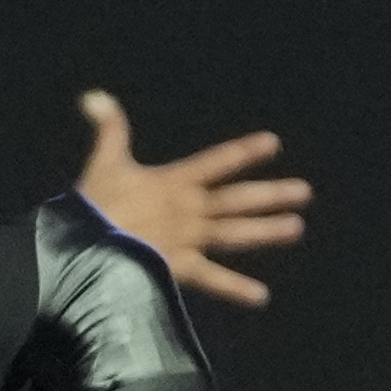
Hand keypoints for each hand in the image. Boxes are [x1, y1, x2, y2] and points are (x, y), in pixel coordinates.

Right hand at [73, 90, 309, 307]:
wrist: (85, 241)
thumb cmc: (93, 202)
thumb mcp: (104, 161)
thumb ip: (109, 128)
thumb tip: (93, 95)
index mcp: (174, 181)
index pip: (217, 161)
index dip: (245, 152)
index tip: (273, 144)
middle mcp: (188, 209)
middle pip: (237, 199)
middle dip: (271, 194)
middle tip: (305, 192)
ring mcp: (187, 239)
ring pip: (234, 234)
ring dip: (266, 231)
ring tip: (296, 228)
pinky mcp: (179, 267)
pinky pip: (212, 279)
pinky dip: (236, 289)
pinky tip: (261, 296)